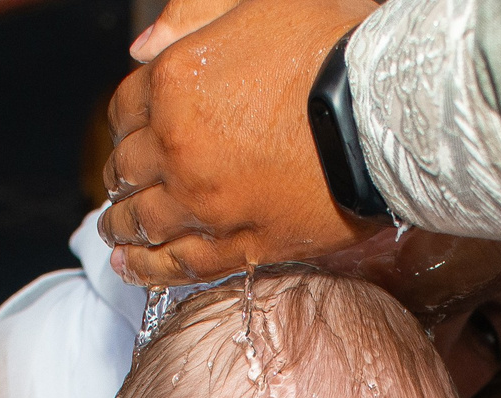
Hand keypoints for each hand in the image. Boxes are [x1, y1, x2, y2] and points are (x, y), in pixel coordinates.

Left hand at [100, 0, 380, 284]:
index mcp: (175, 82)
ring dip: (123, 226)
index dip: (125, 122)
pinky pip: (182, 262)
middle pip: (129, 167)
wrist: (385, 114)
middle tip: (119, 186)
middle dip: (121, 175)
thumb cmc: (333, 49)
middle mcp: (179, 146)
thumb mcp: (258, 5)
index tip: (129, 133)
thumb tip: (143, 48)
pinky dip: (150, 267)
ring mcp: (207, 201)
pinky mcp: (243, 244)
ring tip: (115, 231)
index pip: (125, 107)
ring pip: (144, 221)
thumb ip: (194, 20)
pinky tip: (132, 268)